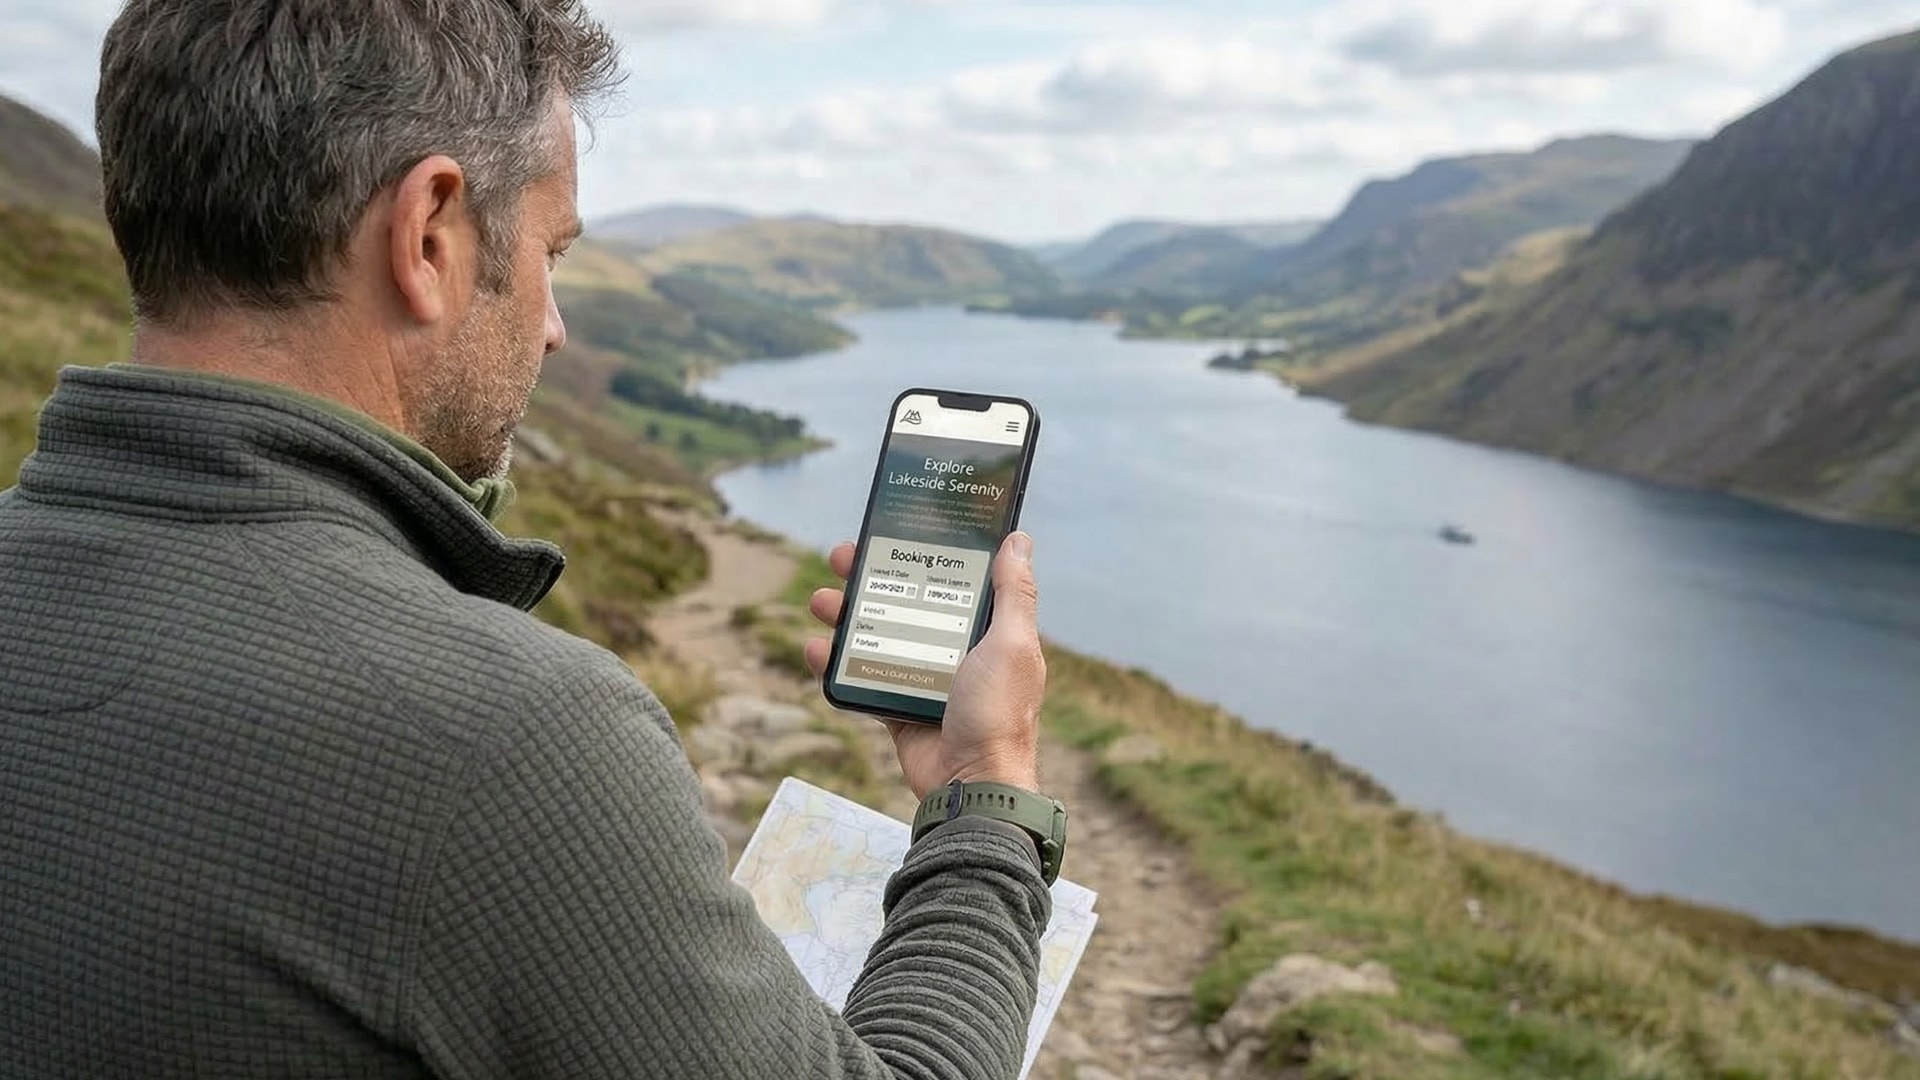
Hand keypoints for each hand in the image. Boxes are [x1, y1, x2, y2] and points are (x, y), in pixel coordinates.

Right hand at [805, 533, 1045, 799]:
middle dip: (869, 578)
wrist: (972, 785)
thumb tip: (1018, 539)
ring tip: (820, 601)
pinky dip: (835, 664)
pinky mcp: (899, 709)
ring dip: (845, 615)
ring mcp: (924, 680)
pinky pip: (861, 680)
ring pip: (876, 636)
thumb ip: (1013, 594)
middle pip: (904, 602)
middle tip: (839, 559)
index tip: (890, 532)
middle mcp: (955, 650)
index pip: (948, 580)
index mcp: (986, 632)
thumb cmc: (999, 713)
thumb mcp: (1011, 644)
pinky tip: (814, 649)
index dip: (919, 554)